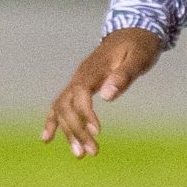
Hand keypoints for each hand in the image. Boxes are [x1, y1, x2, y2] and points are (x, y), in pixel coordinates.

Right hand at [41, 27, 164, 157]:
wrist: (133, 31)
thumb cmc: (139, 45)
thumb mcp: (138, 58)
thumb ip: (123, 76)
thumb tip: (107, 96)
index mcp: (93, 69)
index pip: (81, 94)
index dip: (85, 113)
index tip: (97, 132)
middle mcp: (80, 76)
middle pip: (67, 105)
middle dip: (76, 130)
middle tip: (90, 152)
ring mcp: (77, 81)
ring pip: (62, 109)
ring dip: (68, 132)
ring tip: (80, 155)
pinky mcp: (79, 87)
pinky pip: (60, 105)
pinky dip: (53, 122)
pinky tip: (47, 139)